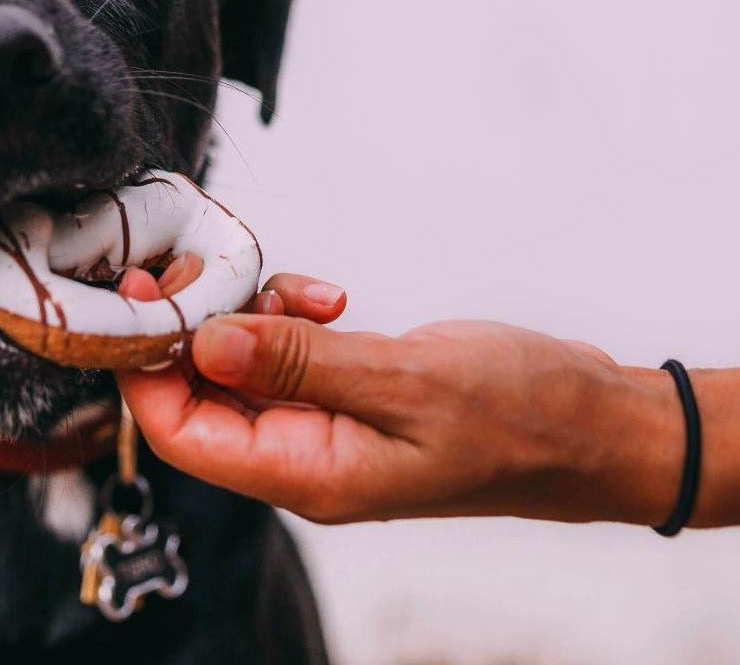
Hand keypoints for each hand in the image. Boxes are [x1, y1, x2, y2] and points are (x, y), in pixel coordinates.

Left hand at [115, 267, 677, 525]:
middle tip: (204, 264)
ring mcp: (327, 428)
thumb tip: (203, 342)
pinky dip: (290, 317)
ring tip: (293, 286)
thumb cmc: (522, 414)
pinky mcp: (350, 396)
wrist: (598, 424)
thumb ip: (298, 363)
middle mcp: (305, 459)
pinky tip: (327, 298)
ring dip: (249, 314)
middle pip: (199, 396)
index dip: (146, 364)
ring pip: (242, 367)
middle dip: (191, 326)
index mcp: (308, 475)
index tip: (141, 293)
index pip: (181, 431)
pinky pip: (287, 356)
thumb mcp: (405, 380)